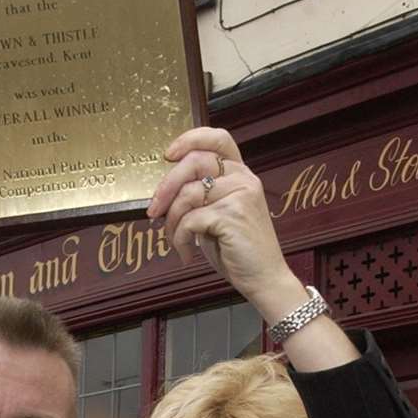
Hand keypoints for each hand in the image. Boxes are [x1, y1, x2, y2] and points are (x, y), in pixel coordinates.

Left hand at [147, 128, 302, 312]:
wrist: (264, 279)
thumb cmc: (237, 249)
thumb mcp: (218, 214)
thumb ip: (201, 195)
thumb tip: (164, 189)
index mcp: (241, 174)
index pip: (218, 138)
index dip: (190, 139)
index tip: (168, 154)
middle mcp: (244, 179)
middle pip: (194, 162)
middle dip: (166, 187)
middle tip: (153, 210)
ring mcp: (240, 195)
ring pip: (187, 194)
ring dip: (171, 221)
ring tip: (174, 239)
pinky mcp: (232, 215)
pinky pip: (190, 220)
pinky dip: (180, 239)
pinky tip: (186, 253)